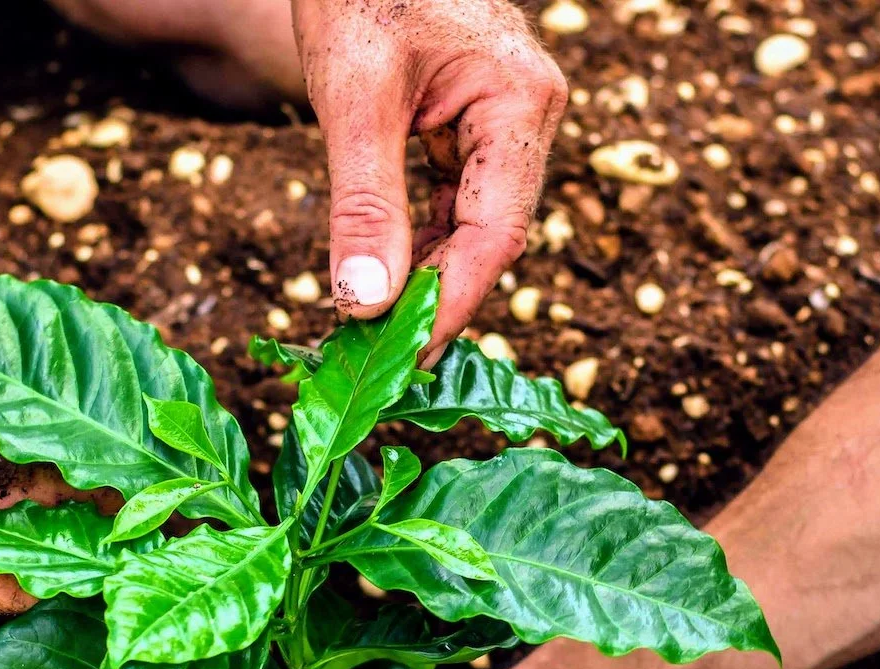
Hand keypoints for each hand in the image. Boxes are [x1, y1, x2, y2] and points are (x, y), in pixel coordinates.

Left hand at [294, 0, 566, 353]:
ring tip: (370, 330)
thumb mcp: (353, 98)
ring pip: (466, 225)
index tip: (406, 358)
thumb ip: (363, 205)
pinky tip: (377, 277)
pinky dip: (412, 241)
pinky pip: (448, 200)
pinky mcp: (469, 125)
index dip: (451, 303)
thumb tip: (364, 305)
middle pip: (487, 236)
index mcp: (521, 104)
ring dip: (420, 276)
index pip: (496, 232)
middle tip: (378, 358)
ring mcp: (501, 122)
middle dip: (434, 298)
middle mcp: (526, 118)